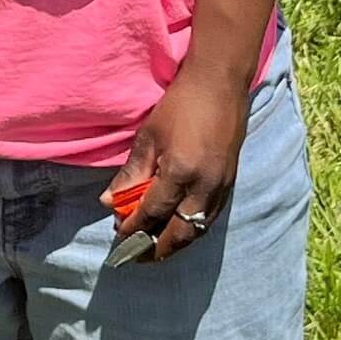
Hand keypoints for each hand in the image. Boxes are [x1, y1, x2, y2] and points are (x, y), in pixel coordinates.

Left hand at [100, 65, 249, 261]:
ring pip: (196, 231)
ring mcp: (221, 188)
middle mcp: (204, 187)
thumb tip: (110, 201)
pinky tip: (178, 230)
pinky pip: (209, 220)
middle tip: (134, 255)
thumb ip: (132, 172)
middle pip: (178, 234)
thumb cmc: (180, 104)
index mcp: (180, 172)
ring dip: (174, 245)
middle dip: (154, 249)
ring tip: (153, 249)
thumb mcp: (149, 135)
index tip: (118, 235)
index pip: (152, 213)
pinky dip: (191, 230)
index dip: (133, 228)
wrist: (219, 84)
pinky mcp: (230, 185)